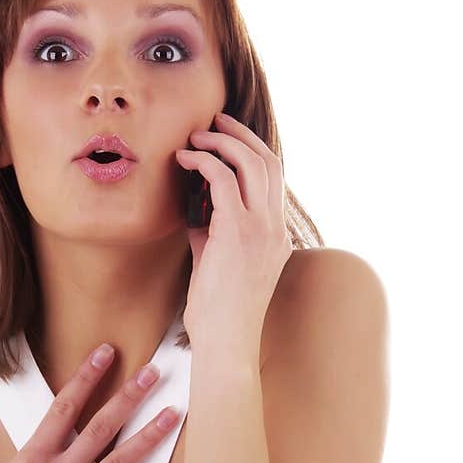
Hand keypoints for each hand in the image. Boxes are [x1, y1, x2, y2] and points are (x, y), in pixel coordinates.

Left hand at [176, 111, 291, 348]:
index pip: (273, 180)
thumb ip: (210, 235)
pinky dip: (204, 161)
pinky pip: (222, 178)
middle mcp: (275, 228)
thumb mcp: (217, 266)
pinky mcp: (238, 232)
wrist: (226, 342)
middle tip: (216, 121)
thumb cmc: (219, 315)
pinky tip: (185, 159)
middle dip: (241, 135)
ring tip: (197, 135)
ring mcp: (261, 229)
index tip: (228, 139)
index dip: (251, 152)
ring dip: (223, 141)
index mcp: (277, 237)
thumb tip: (194, 211)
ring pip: (251, 163)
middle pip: (269, 162)